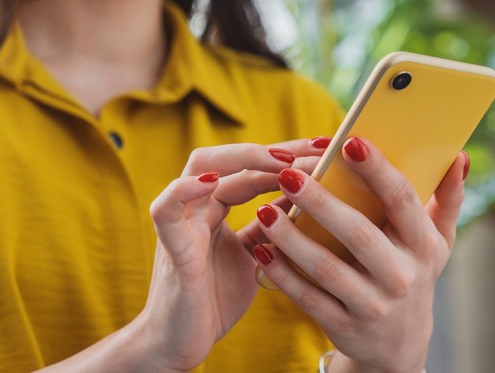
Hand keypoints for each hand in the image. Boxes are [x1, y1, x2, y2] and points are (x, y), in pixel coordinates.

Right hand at [139, 139, 327, 371]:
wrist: (181, 345)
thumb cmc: (215, 300)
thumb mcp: (255, 256)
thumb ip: (271, 226)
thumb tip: (308, 198)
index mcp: (216, 208)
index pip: (252, 168)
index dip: (288, 155)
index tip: (327, 149)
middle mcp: (198, 206)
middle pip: (229, 157)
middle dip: (274, 149)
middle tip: (317, 149)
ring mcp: (182, 222)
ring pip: (200, 168)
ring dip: (242, 159)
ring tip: (282, 160)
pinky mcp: (170, 247)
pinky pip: (167, 209)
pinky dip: (185, 190)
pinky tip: (212, 181)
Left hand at [253, 136, 467, 372]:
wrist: (400, 345)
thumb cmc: (413, 271)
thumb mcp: (437, 241)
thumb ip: (447, 198)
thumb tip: (458, 155)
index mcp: (423, 245)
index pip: (401, 201)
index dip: (378, 171)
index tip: (350, 143)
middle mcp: (401, 276)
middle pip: (358, 234)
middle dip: (321, 202)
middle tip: (288, 173)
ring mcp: (372, 305)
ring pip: (327, 268)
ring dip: (292, 239)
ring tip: (264, 210)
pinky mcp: (345, 326)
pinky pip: (309, 298)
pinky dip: (283, 275)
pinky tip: (261, 250)